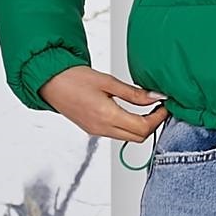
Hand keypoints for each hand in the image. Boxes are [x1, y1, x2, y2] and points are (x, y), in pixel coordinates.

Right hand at [38, 66, 169, 140]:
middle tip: (159, 107)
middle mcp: (101, 128)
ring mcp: (96, 131)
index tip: (165, 105)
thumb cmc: (74, 78)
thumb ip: (134, 93)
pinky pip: (117, 134)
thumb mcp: (108, 81)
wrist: (50, 82)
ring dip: (141, 126)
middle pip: (138, 137)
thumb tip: (156, 97)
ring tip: (148, 108)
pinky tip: (132, 112)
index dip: (158, 118)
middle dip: (153, 124)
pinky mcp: (92, 130)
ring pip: (128, 137)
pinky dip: (129, 126)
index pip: (142, 128)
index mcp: (106, 115)